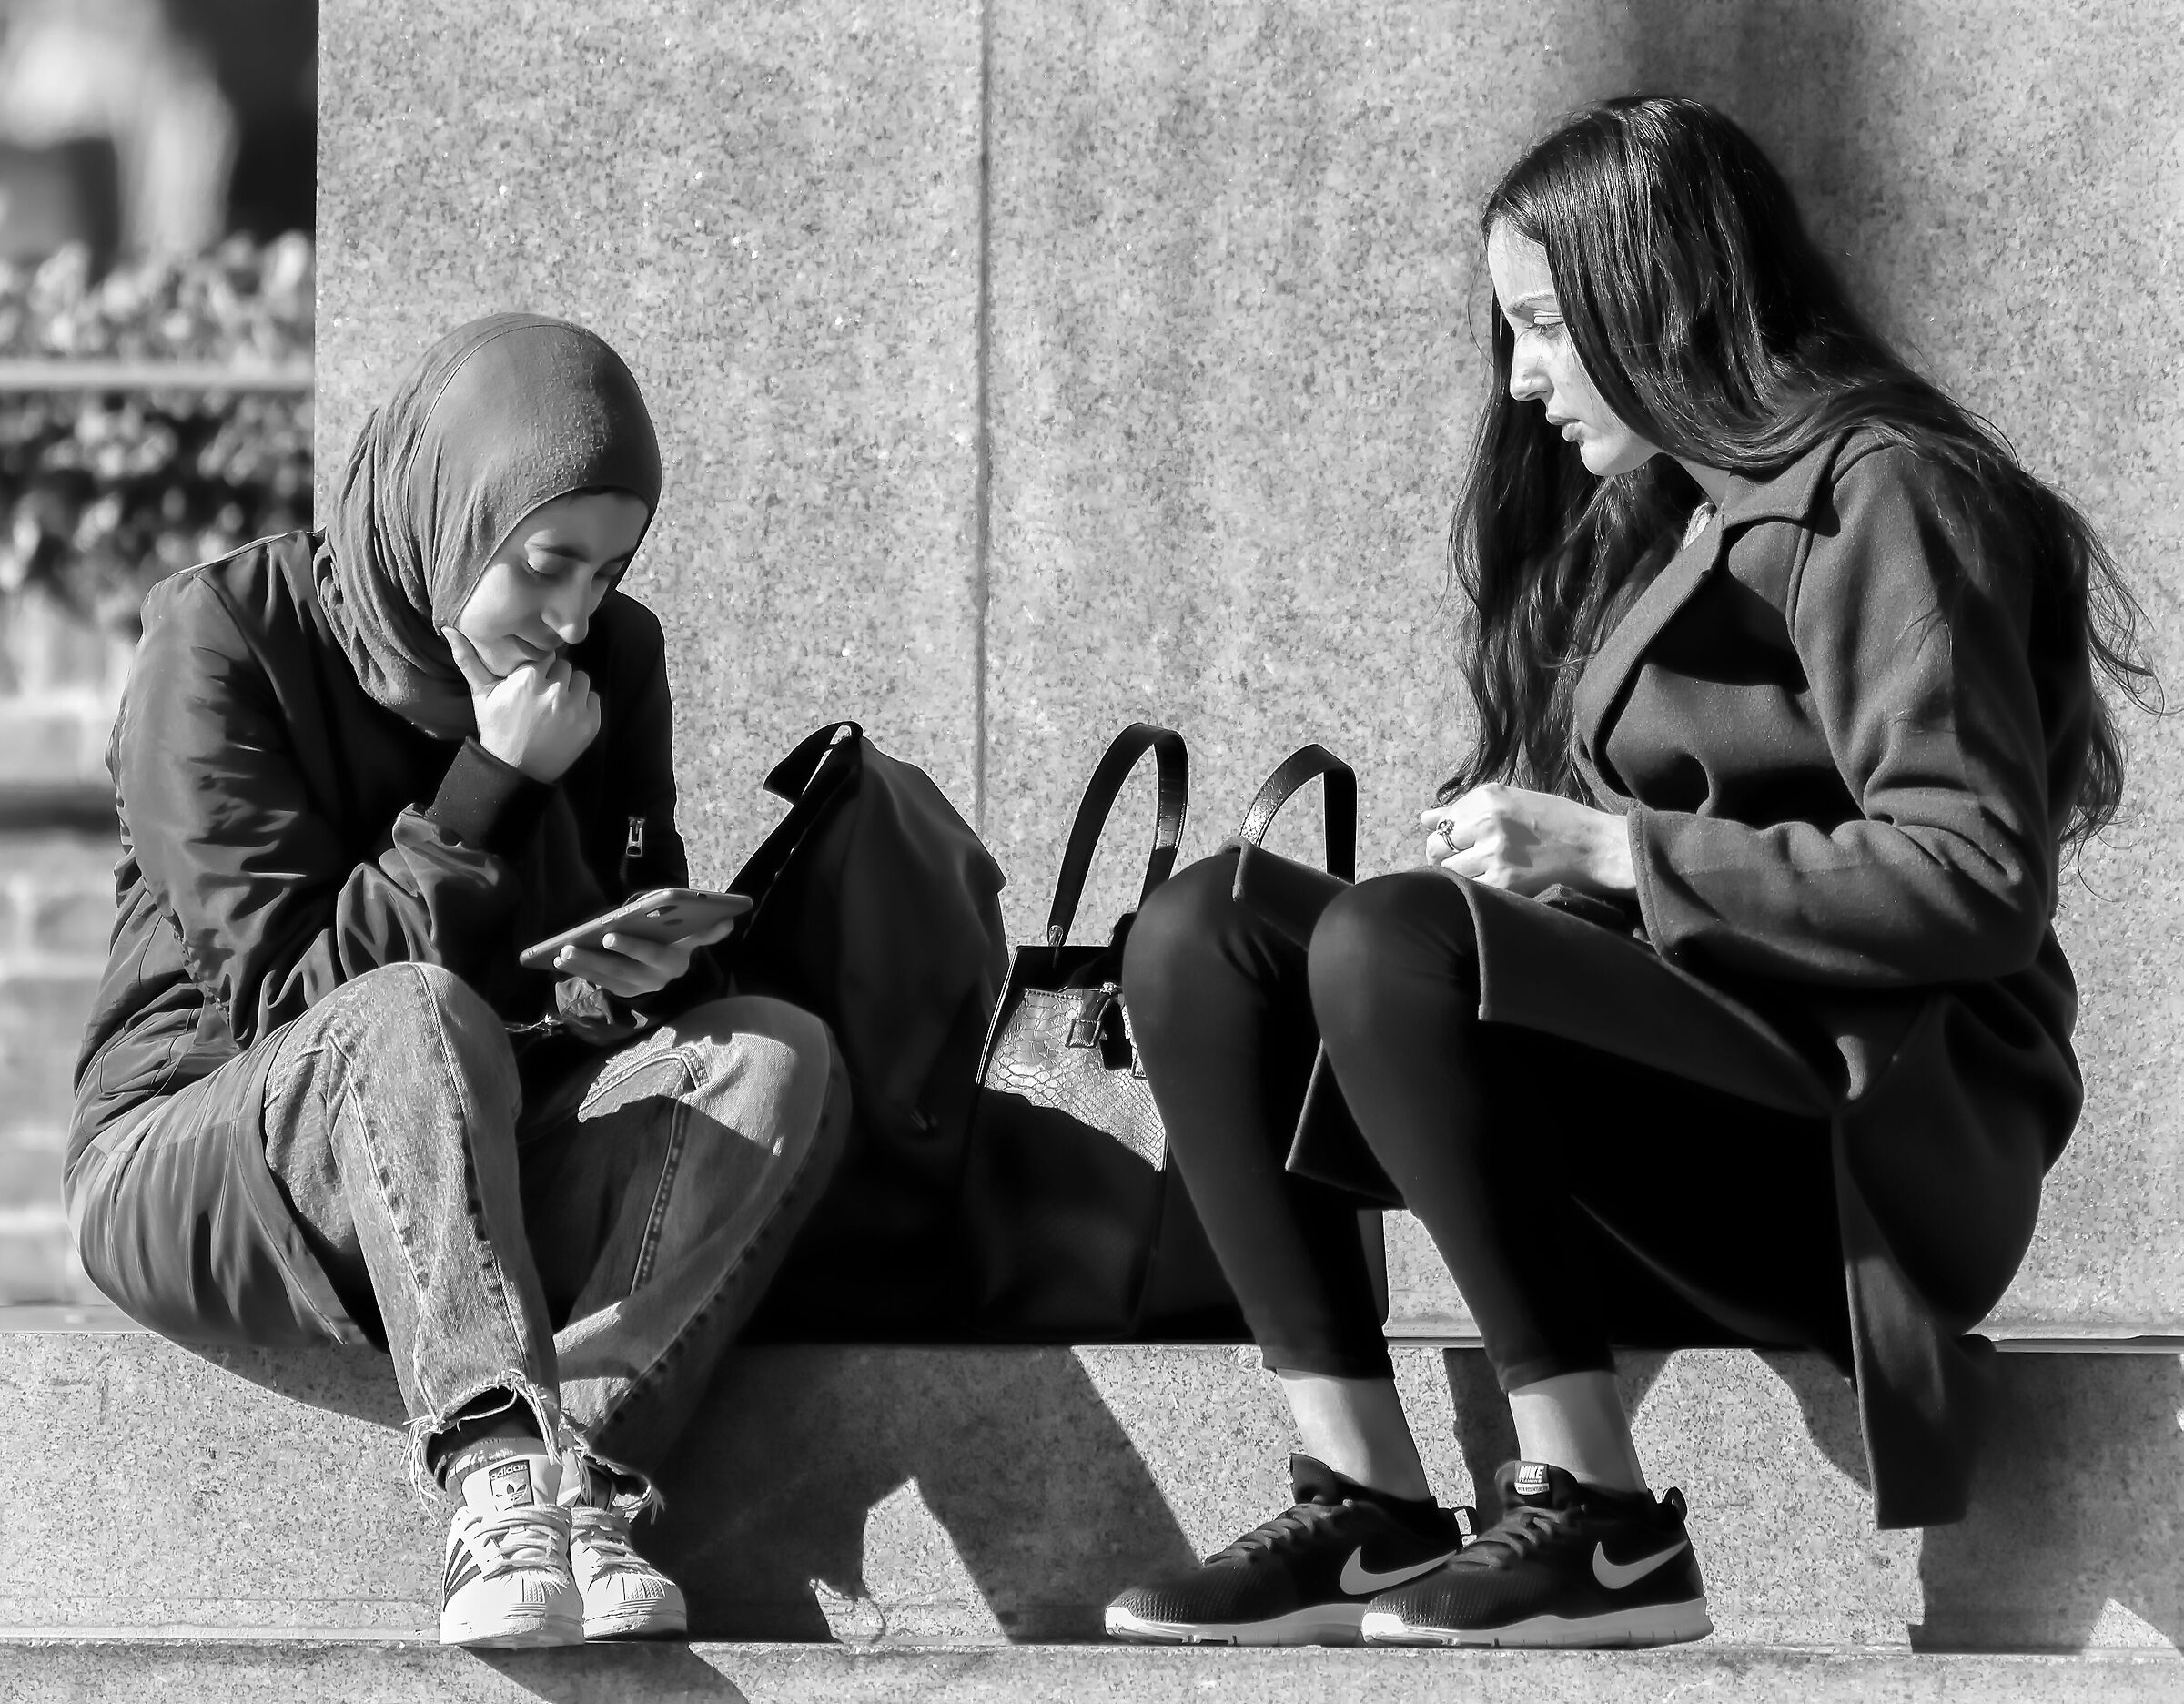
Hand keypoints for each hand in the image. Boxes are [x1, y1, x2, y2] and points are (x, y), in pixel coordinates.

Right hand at [444, 628, 599, 782]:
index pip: (545, 655)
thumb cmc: (496, 728)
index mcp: (529, 679)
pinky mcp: (590, 724)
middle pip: (564, 666)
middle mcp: (555, 691)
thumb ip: (468, 659)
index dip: (538, 668)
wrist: (515, 769)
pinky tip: (565, 718)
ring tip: (554, 705)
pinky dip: (583, 706)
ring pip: (581, 679)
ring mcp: (575, 708)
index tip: (531, 682)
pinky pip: (594, 699)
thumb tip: (449, 628)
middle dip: (554, 677)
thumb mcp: (481, 695)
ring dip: (571, 689)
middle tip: (541, 696)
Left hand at [551, 915, 739, 998]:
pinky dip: (580, 971)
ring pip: (605, 977)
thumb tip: (728, 922)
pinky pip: (598, 981)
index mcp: (670, 962)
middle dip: (593, 959)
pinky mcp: (620, 990)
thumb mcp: (690, 938)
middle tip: (569, 947)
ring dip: (582, 966)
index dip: (630, 946)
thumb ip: (705, 932)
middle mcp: (653, 979)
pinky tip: (559, 959)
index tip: (608, 935)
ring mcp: (635, 987)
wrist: (670, 970)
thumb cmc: (676, 943)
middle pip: (621, 969)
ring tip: (561, 952)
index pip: (650, 954)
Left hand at [1421, 784, 1635, 896]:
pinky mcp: (1505, 883)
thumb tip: (1424, 817)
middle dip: (1444, 858)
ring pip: (1449, 873)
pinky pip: (1470, 891)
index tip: (1463, 845)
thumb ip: (1464, 808)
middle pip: (1435, 848)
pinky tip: (1494, 887)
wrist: (1597, 847)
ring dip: (1460, 878)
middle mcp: (1487, 822)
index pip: (1441, 822)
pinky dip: (1475, 893)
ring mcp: (1494, 854)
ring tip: (1484, 875)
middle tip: (1467, 863)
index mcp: (1488, 798)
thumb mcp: (1511, 801)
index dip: (1448, 838)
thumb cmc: (1556, 822)